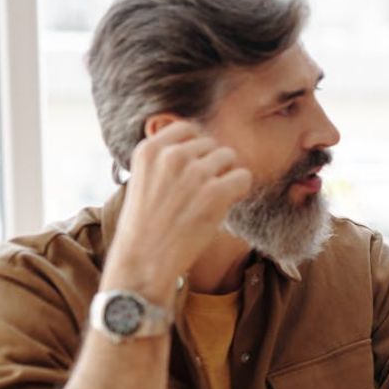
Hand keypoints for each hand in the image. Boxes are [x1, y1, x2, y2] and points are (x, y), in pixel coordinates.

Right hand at [103, 120, 251, 303]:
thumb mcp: (145, 179)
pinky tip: (224, 204)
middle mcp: (172, 155)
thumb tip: (206, 144)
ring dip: (225, 177)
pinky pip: (244, 177)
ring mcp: (194, 173)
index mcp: (150, 149)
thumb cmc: (147, 223)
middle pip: (212, 144)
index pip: (188, 129)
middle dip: (212, 165)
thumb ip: (167, 158)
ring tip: (208, 200)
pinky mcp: (215, 192)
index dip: (197, 150)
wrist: (145, 259)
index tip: (192, 169)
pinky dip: (239, 190)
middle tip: (199, 193)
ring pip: (229, 158)